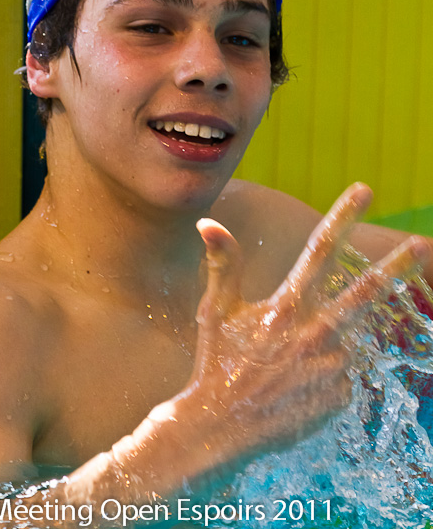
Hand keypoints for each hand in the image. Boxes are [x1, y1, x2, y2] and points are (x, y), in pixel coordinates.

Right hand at [177, 183, 429, 469]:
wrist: (220, 428)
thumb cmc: (216, 364)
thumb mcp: (216, 311)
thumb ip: (222, 263)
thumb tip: (208, 221)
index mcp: (286, 306)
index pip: (319, 249)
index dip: (343, 216)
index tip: (365, 190)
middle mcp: (316, 333)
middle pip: (367, 292)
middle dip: (398, 267)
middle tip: (423, 244)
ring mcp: (332, 367)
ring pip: (348, 338)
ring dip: (330, 339)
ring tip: (292, 361)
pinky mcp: (341, 396)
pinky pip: (342, 374)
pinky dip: (323, 372)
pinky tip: (294, 386)